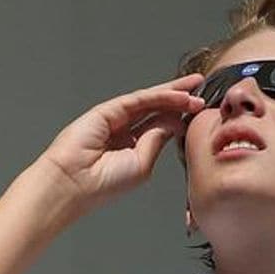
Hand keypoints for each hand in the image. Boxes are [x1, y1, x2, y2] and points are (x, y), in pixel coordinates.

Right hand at [35, 74, 207, 214]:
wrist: (73, 184)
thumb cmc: (102, 183)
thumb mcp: (142, 163)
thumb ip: (157, 139)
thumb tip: (174, 120)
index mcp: (131, 148)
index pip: (159, 126)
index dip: (179, 117)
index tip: (200, 112)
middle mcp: (123, 131)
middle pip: (156, 109)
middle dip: (179, 99)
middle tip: (201, 89)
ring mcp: (114, 119)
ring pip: (148, 101)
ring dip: (173, 94)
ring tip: (195, 89)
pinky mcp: (106, 111)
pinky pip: (138, 100)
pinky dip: (159, 96)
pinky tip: (178, 95)